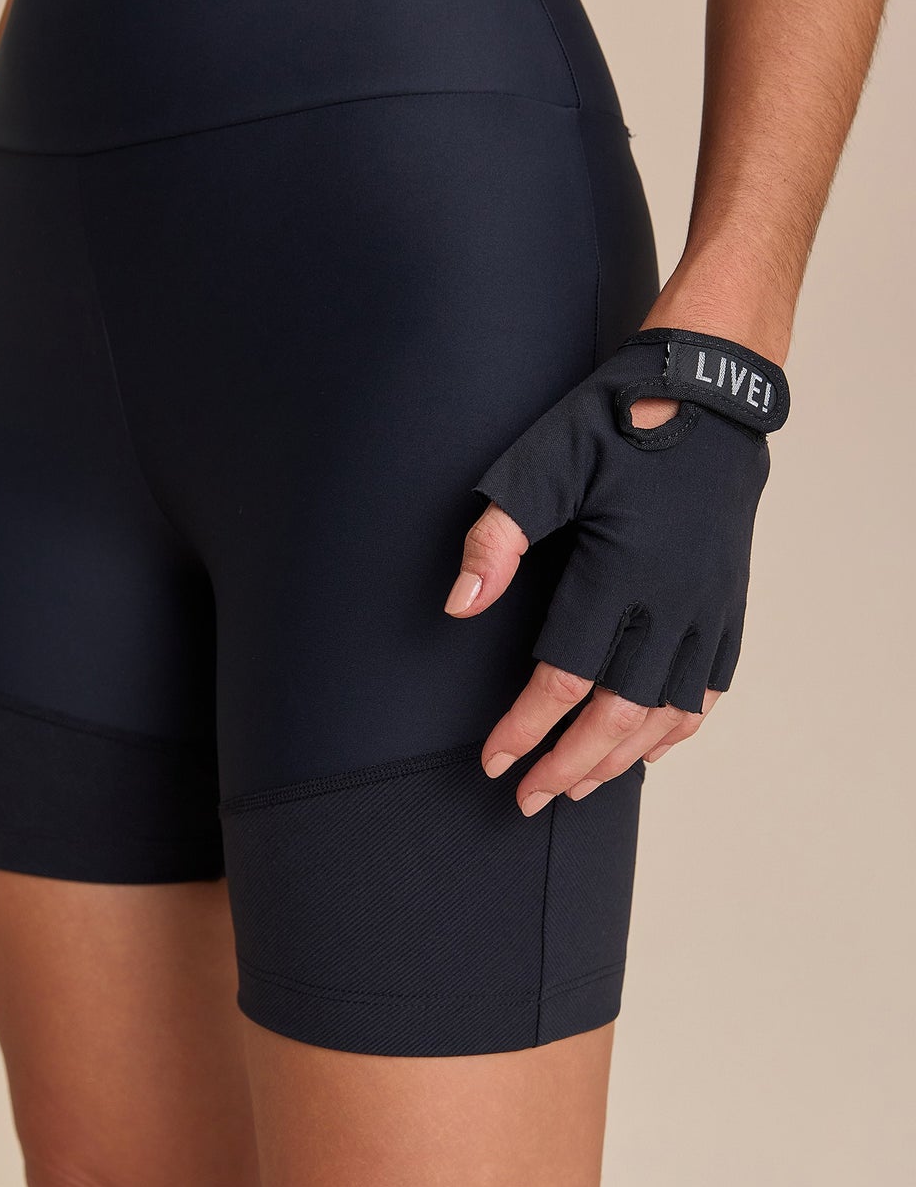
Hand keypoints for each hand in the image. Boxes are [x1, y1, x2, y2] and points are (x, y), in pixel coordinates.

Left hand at [446, 390, 728, 812]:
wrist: (710, 388)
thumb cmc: (619, 421)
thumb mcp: (543, 463)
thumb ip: (498, 537)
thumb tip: (458, 606)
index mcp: (623, 573)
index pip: (566, 679)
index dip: (526, 728)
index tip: (494, 761)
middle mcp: (674, 601)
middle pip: (621, 715)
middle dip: (570, 765)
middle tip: (529, 798)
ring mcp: (709, 605)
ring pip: (670, 712)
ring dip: (624, 759)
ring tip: (581, 786)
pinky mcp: (728, 599)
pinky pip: (711, 686)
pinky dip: (679, 726)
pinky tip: (650, 745)